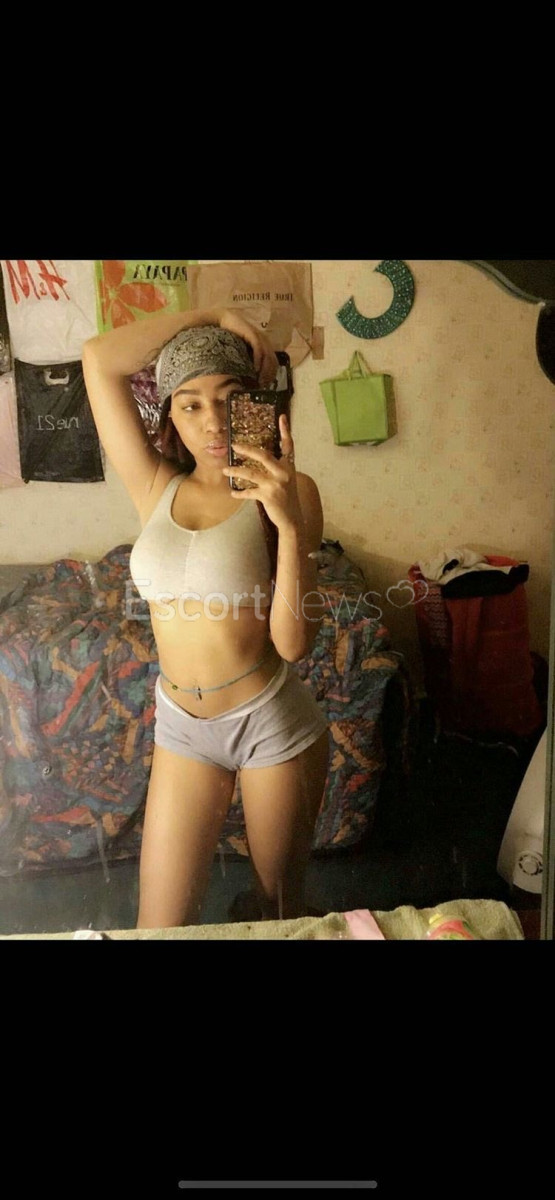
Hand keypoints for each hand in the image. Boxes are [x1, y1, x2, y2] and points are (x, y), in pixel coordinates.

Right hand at [216, 308, 278, 385]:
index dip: (271, 375)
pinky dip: (258, 361)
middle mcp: (265, 341)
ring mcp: (260, 337)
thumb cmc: (229, 336)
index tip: (264, 386)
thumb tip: (247, 377)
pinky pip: (259, 349)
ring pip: (268, 357)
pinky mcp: (252, 334)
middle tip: (261, 386)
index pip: (274, 363)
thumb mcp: (240, 350)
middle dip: (269, 375)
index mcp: (264, 345)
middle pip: (273, 361)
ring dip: (265, 371)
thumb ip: (245, 360)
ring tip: (259, 381)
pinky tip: (255, 370)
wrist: (223, 320)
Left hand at [222, 414, 301, 531]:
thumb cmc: (287, 498)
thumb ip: (276, 469)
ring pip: (251, 474)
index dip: (285, 431)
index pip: (288, 445)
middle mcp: (283, 473)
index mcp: (289, 466)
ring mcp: (275, 485)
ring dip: (236, 472)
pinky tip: (233, 493)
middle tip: (234, 445)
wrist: (292, 519)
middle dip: (247, 449)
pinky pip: (249, 492)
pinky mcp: (268, 496)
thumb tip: (260, 458)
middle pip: (263, 456)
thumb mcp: (286, 480)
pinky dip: (240, 493)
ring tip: (225, 470)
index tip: (282, 417)